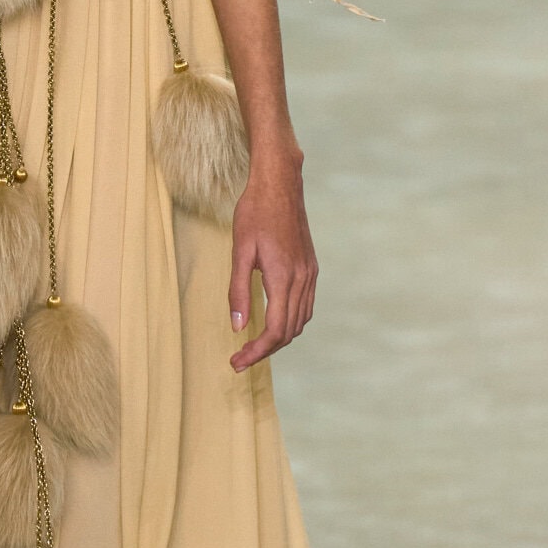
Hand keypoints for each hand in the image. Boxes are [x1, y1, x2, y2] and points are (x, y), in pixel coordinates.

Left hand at [228, 148, 316, 369]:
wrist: (280, 184)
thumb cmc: (254, 213)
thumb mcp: (239, 251)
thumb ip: (238, 291)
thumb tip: (238, 327)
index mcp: (283, 277)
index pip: (274, 330)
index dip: (256, 352)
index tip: (237, 362)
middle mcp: (302, 279)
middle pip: (289, 332)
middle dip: (265, 350)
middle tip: (239, 359)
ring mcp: (310, 273)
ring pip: (300, 321)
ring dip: (279, 339)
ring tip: (254, 346)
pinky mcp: (311, 267)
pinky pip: (306, 306)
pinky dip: (291, 322)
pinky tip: (275, 322)